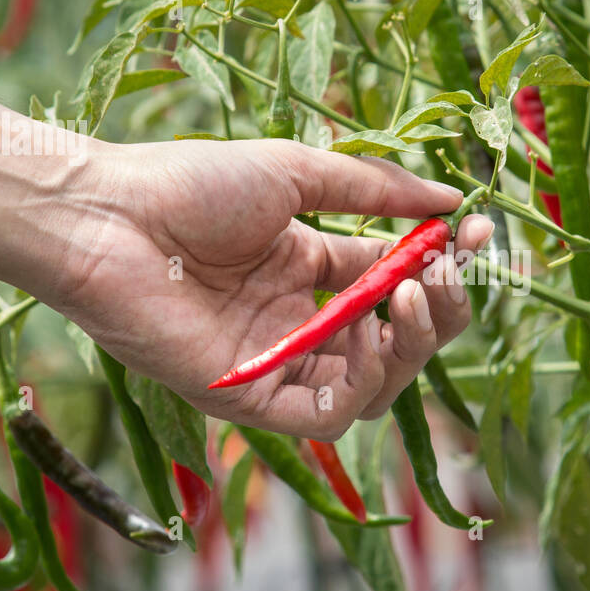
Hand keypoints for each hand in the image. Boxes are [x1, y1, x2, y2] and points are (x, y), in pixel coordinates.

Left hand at [49, 138, 491, 439]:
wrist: (110, 214)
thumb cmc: (191, 185)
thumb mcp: (299, 175)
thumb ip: (376, 193)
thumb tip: (453, 204)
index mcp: (311, 270)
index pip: (398, 281)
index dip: (444, 264)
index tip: (479, 233)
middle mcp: (301, 322)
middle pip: (398, 342)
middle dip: (440, 308)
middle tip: (447, 270)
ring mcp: (278, 364)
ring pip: (375, 386)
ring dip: (411, 345)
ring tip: (412, 294)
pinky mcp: (250, 399)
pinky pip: (327, 415)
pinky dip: (364, 382)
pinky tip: (370, 332)